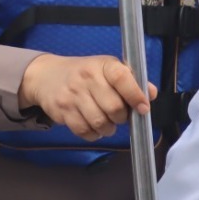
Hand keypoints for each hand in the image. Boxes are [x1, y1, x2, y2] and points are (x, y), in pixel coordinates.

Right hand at [18, 53, 154, 139]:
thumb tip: (151, 94)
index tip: (143, 108)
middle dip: (122, 117)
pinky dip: (93, 134)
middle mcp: (86, 78)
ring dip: (108, 129)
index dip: (136, 95)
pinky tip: (94, 128)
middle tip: (121, 117)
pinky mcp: (61, 111)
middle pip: (113, 107)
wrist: (46, 76)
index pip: (122, 78)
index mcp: (103, 65)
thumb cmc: (86, 73)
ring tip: (108, 124)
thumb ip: (132, 81)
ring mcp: (72, 95)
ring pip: (99, 122)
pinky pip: (83, 130)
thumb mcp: (109, 69)